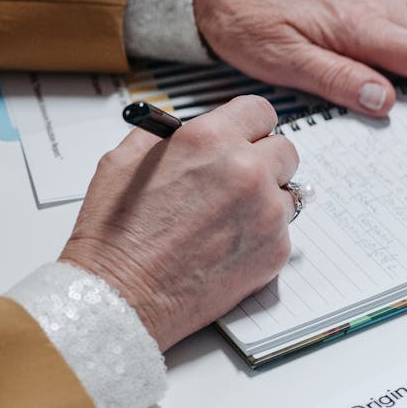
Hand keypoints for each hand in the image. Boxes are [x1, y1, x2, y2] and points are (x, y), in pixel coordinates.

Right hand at [59, 96, 297, 351]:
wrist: (123, 295)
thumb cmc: (117, 235)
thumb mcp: (125, 160)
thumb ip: (167, 136)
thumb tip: (190, 128)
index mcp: (210, 141)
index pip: (260, 111)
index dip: (251, 125)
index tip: (247, 135)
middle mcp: (247, 171)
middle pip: (286, 150)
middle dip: (264, 160)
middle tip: (239, 178)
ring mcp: (268, 213)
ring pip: (289, 192)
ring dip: (268, 198)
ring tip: (229, 216)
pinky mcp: (277, 249)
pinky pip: (284, 230)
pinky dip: (263, 234)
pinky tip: (228, 244)